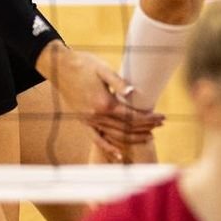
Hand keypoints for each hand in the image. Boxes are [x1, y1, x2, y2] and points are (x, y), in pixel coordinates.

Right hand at [39, 42, 165, 160]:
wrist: (59, 67)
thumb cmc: (83, 64)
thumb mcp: (103, 69)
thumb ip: (119, 82)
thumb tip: (133, 92)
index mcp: (103, 103)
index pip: (132, 116)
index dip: (148, 118)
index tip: (161, 117)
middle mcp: (96, 116)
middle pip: (126, 127)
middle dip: (146, 127)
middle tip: (161, 124)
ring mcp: (89, 121)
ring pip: (115, 135)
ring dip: (133, 137)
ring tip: (149, 135)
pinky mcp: (83, 121)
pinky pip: (96, 139)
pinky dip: (108, 148)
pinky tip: (119, 155)